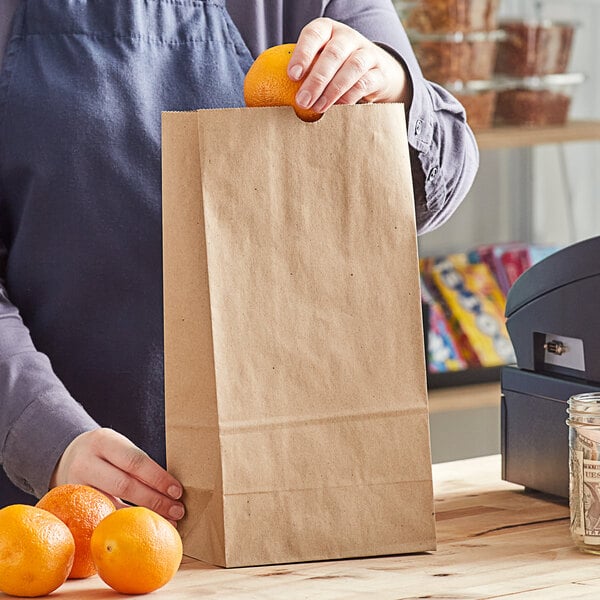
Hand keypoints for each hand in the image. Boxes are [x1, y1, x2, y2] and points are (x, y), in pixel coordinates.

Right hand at [50, 428, 184, 525]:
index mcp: (103, 441)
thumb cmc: (106, 453)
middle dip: (155, 500)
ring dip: (142, 516)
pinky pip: (102, 518)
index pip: (135, 461)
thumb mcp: (118, 446)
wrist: (68, 455)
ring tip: (167, 522)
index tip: (177, 491)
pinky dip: (125, 524)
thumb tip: (171, 489)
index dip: (158, 478)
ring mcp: (75, 486)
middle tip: (178, 511)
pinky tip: (141, 528)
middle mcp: (86, 462)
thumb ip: (137, 464)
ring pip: (113, 506)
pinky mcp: (72, 506)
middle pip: (125, 485)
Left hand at [288, 18, 411, 114]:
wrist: (374, 72)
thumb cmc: (334, 70)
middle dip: (317, 79)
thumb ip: (298, 74)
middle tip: (302, 101)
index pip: (314, 34)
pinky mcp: (379, 73)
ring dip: (333, 90)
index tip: (292, 76)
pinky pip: (365, 83)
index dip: (302, 53)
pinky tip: (338, 109)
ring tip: (318, 108)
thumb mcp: (317, 63)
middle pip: (334, 53)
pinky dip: (350, 96)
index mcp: (328, 30)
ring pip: (353, 67)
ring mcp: (366, 53)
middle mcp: (348, 38)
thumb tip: (263, 98)